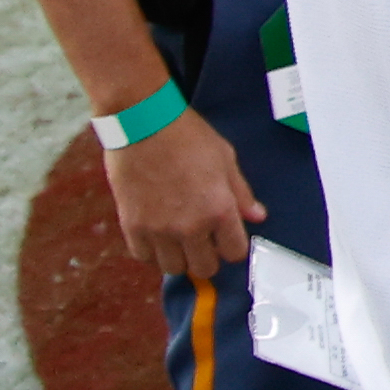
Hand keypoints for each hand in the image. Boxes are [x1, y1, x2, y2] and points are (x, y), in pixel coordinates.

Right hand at [104, 106, 262, 280]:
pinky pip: (143, 257)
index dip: (233, 247)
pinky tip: (156, 237)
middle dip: (208, 257)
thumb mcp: (225, 158)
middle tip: (202, 241)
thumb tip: (257, 216)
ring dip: (179, 258)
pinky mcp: (132, 225)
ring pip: (173, 268)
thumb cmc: (186, 134)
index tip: (226, 238)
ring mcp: (159, 229)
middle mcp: (190, 226)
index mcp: (219, 210)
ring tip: (178, 240)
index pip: (235, 253)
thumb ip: (241, 193)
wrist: (143, 121)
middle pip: (205, 268)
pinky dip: (151, 252)